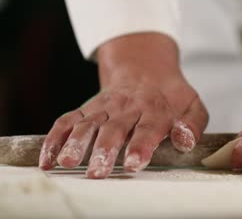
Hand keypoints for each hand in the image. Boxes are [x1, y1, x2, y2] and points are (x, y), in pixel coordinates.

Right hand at [39, 33, 208, 177]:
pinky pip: (68, 121)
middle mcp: (128, 107)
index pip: (148, 129)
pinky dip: (55, 138)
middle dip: (104, 150)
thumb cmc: (172, 97)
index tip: (133, 163)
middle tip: (97, 171)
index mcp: (156, 109)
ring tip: (68, 162)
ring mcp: (105, 107)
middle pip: (114, 129)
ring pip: (88, 124)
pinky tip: (48, 159)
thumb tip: (184, 140)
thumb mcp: (193, 107)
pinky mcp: (87, 109)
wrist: (146, 69)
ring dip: (76, 143)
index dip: (140, 146)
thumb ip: (193, 125)